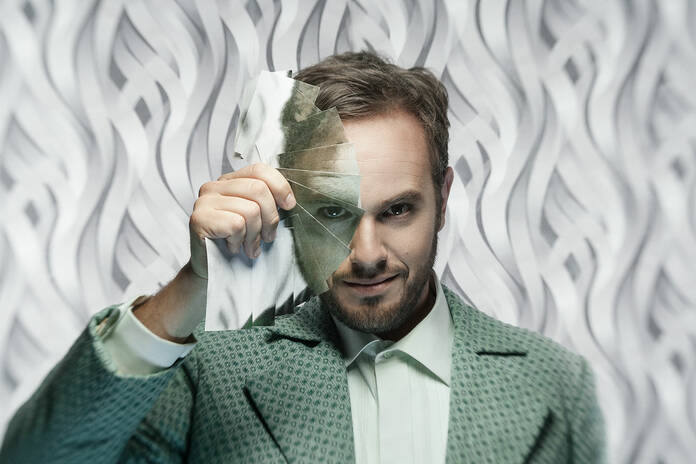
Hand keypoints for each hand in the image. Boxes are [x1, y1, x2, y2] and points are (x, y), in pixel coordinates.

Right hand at [187, 163, 296, 278]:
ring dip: (255, 235)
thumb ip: (265, 202)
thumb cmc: (233, 242)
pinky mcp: (199, 219)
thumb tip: (288, 200)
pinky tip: (233, 246)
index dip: (279, 186)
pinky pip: (236, 224)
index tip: (288, 205)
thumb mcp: (255, 218)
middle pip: (258, 189)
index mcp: (228, 182)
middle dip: (271, 218)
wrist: (209, 269)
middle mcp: (214, 187)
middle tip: (268, 236)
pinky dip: (239, 240)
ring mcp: (204, 202)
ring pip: (250, 210)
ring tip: (249, 246)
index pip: (259, 170)